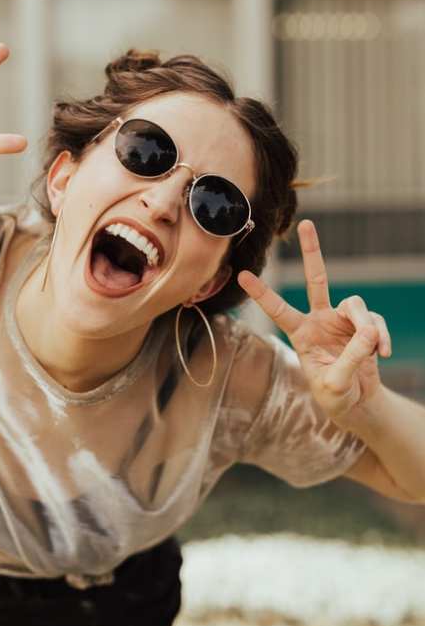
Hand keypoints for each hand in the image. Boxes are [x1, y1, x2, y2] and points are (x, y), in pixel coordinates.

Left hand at [237, 219, 391, 425]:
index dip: (262, 293)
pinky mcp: (364, 325)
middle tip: (306, 223)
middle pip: (317, 279)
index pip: (278, 310)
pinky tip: (382, 354)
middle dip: (312, 252)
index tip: (242, 275)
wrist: (357, 402)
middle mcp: (319, 320)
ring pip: (356, 305)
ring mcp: (342, 320)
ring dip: (367, 327)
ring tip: (372, 350)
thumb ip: (349, 359)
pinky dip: (381, 337)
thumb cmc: (335, 396)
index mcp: (301, 334)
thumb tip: (369, 332)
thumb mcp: (334, 384)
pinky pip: (375, 322)